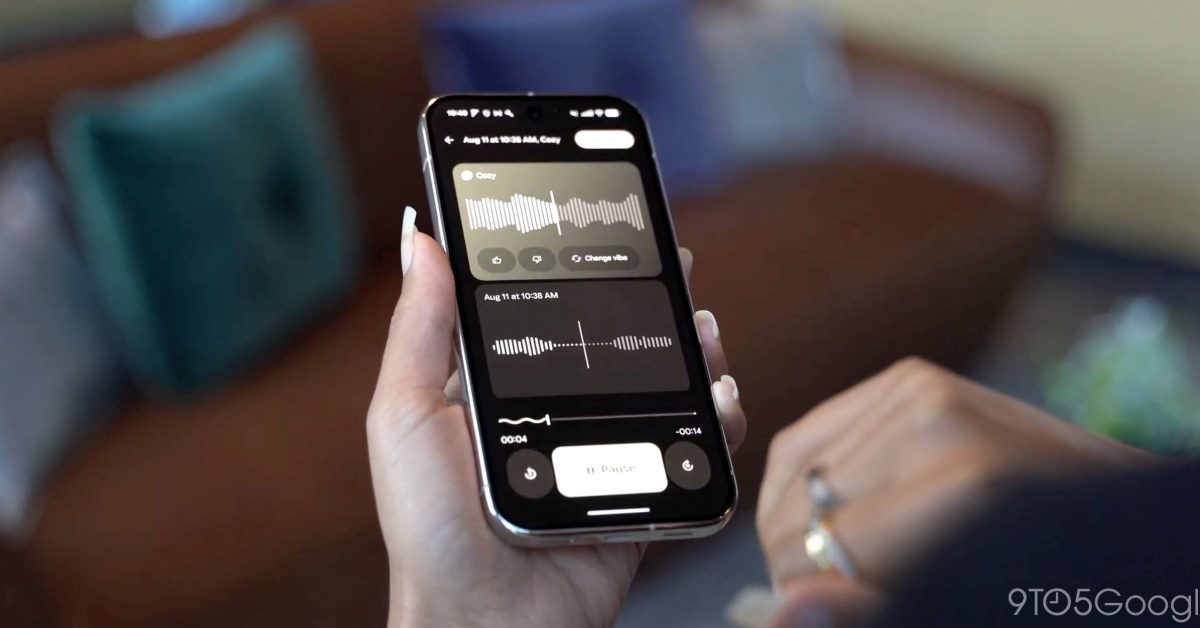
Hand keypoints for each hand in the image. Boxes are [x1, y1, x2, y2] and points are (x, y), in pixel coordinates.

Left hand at [367, 208, 746, 627]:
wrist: (487, 619)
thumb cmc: (431, 525)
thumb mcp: (405, 414)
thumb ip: (420, 330)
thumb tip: (421, 240)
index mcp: (498, 385)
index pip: (543, 307)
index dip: (573, 266)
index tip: (600, 222)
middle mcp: (554, 409)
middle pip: (613, 339)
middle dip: (648, 299)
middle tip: (672, 264)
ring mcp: (601, 450)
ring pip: (661, 385)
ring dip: (691, 350)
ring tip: (703, 329)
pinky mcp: (639, 488)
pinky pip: (690, 446)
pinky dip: (716, 419)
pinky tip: (720, 395)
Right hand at [755, 358, 1157, 626]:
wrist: (1115, 507)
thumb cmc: (1046, 572)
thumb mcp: (968, 604)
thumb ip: (874, 610)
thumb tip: (787, 614)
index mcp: (960, 486)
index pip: (817, 547)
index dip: (807, 594)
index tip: (822, 614)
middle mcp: (932, 420)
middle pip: (796, 511)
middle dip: (802, 564)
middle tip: (837, 592)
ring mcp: (916, 390)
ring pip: (791, 476)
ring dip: (799, 527)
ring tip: (840, 560)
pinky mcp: (905, 379)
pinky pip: (804, 438)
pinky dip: (800, 484)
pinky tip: (827, 515)